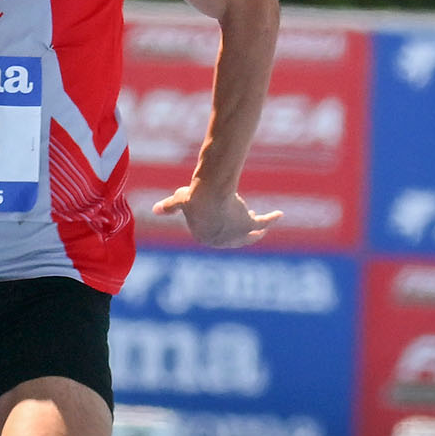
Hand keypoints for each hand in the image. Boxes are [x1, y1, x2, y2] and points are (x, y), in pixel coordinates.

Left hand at [152, 182, 280, 247]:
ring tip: (262, 227)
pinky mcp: (249, 225)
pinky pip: (263, 222)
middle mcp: (222, 240)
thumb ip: (169, 206)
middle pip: (234, 235)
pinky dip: (271, 219)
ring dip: (256, 231)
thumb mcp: (180, 200)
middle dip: (238, 228)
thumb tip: (155, 210)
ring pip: (250, 233)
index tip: (224, 215)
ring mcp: (237, 234)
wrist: (209, 194)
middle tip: (246, 218)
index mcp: (205, 237)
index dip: (220, 223)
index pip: (215, 231)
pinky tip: (279, 214)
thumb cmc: (193, 197)